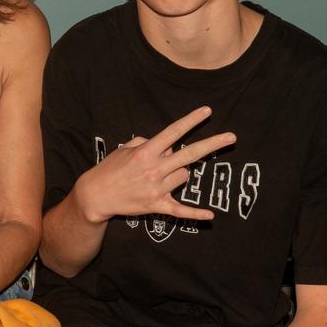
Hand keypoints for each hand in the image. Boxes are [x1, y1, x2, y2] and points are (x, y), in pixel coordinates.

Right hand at [74, 106, 236, 223]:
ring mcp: (156, 188)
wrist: (95, 196)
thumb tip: (164, 145)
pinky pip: (180, 209)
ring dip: (179, 173)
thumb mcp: (123, 149)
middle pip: (190, 154)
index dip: (191, 121)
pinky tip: (210, 215)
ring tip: (162, 176)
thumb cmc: (109, 169)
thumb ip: (145, 143)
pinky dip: (195, 213)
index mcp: (145, 152)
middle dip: (213, 144)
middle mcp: (154, 168)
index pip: (173, 132)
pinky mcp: (156, 205)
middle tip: (231, 137)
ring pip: (185, 176)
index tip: (207, 111)